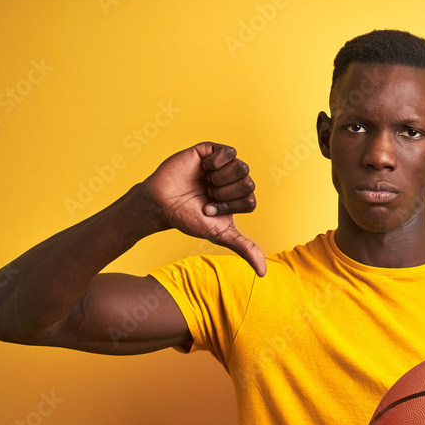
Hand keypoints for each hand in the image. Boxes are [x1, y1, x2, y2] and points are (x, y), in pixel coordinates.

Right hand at [141, 141, 265, 275]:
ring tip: (205, 182)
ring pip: (242, 167)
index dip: (230, 207)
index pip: (251, 200)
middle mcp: (235, 181)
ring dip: (220, 179)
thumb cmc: (189, 218)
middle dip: (224, 193)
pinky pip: (230, 152)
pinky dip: (217, 162)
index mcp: (240, 198)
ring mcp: (224, 165)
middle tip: (206, 195)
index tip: (210, 210)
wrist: (161, 203)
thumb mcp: (220, 234)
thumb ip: (244, 248)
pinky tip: (204, 167)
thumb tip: (263, 273)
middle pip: (248, 182)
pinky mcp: (212, 151)